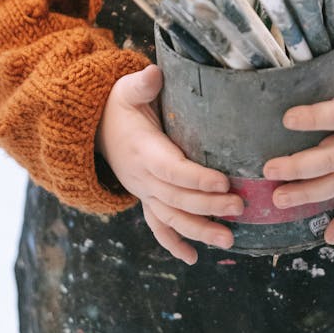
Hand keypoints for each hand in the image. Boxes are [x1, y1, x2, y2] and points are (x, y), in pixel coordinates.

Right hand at [97, 64, 243, 263]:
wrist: (93, 128)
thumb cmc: (117, 105)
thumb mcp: (126, 89)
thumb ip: (141, 83)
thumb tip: (153, 74)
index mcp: (143, 150)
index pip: (172, 169)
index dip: (196, 178)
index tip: (223, 182)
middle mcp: (142, 177)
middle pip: (178, 197)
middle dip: (209, 205)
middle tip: (240, 206)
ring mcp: (143, 192)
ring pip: (171, 218)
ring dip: (199, 231)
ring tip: (229, 239)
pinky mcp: (145, 199)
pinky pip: (158, 226)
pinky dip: (174, 243)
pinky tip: (194, 258)